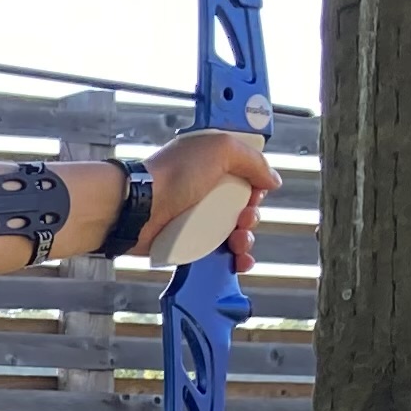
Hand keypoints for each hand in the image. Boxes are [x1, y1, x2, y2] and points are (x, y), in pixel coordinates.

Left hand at [146, 129, 281, 276]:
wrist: (137, 209)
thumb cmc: (173, 174)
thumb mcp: (221, 149)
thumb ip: (252, 160)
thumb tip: (272, 180)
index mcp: (213, 162)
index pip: (246, 174)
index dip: (256, 185)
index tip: (256, 192)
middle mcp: (206, 188)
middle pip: (243, 206)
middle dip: (252, 215)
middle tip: (244, 219)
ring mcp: (197, 216)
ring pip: (234, 231)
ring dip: (246, 239)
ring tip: (239, 242)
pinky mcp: (189, 242)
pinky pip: (219, 252)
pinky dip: (234, 259)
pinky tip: (240, 262)